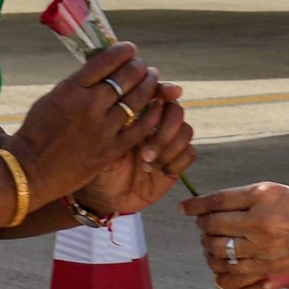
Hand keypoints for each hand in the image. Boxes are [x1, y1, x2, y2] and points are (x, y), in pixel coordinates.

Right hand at [6, 42, 163, 204]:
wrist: (30, 171)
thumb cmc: (37, 133)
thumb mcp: (52, 98)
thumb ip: (77, 85)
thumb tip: (101, 71)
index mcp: (71, 89)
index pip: (104, 62)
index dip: (121, 52)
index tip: (130, 49)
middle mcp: (89, 105)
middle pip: (124, 78)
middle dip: (138, 67)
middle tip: (143, 65)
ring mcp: (102, 128)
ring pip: (136, 100)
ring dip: (149, 86)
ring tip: (152, 80)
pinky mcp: (111, 150)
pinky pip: (140, 127)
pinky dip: (152, 114)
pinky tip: (157, 106)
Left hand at [74, 95, 195, 213]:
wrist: (103, 197)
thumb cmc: (98, 165)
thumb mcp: (101, 142)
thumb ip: (114, 119)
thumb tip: (125, 96)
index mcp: (138, 114)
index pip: (157, 93)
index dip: (165, 90)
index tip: (169, 93)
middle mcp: (156, 125)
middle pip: (175, 111)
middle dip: (164, 130)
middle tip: (145, 152)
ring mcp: (167, 143)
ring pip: (186, 131)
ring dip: (169, 146)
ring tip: (147, 163)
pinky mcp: (176, 162)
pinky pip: (190, 153)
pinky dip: (177, 161)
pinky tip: (159, 171)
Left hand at [181, 182, 288, 288]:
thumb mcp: (274, 191)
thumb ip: (241, 198)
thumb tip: (207, 207)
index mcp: (262, 198)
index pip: (217, 201)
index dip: (196, 204)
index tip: (184, 208)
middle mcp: (260, 224)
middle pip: (213, 227)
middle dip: (203, 226)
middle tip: (204, 223)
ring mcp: (263, 250)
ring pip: (218, 253)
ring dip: (208, 247)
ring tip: (213, 242)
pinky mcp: (267, 270)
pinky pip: (232, 277)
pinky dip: (221, 270)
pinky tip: (223, 262)